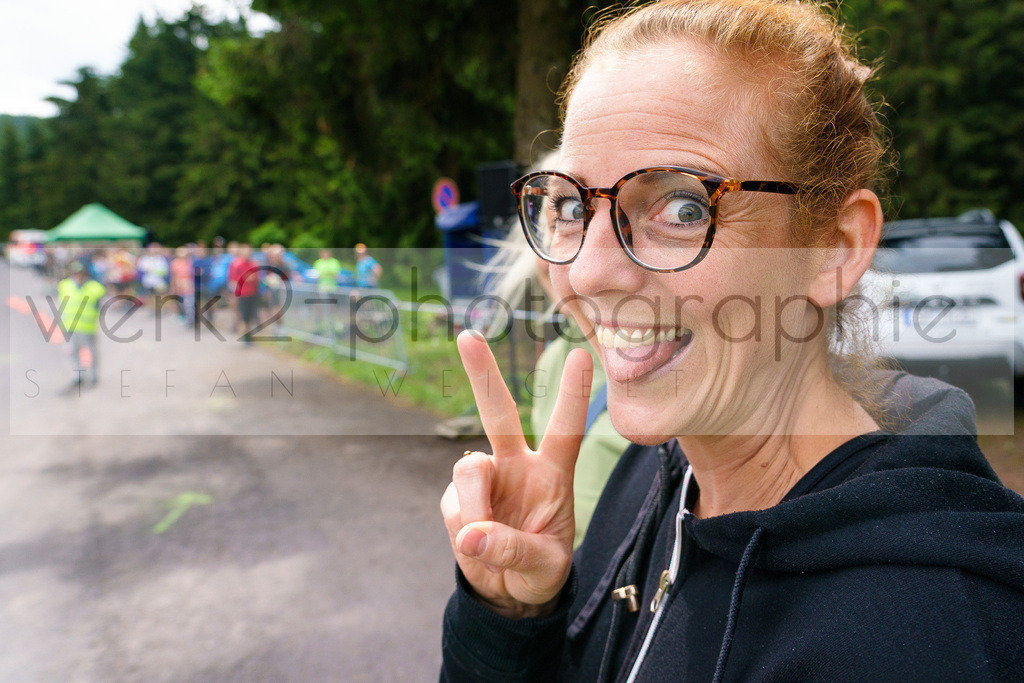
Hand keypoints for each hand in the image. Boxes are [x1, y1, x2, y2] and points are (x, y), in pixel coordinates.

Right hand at [440, 330, 592, 618]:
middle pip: (498, 413)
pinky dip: (462, 532)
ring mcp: (485, 479)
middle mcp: (517, 465)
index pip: (565, 429)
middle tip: (467, 337)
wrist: (508, 593)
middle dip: (483, 374)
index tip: (581, 354)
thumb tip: (470, 535)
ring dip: (474, 507)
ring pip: (468, 470)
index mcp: (552, 473)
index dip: (573, 394)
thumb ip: (510, 550)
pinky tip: (475, 547)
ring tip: (484, 542)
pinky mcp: (456, 498)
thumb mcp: (542, 567)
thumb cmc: (540, 571)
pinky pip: (453, 507)